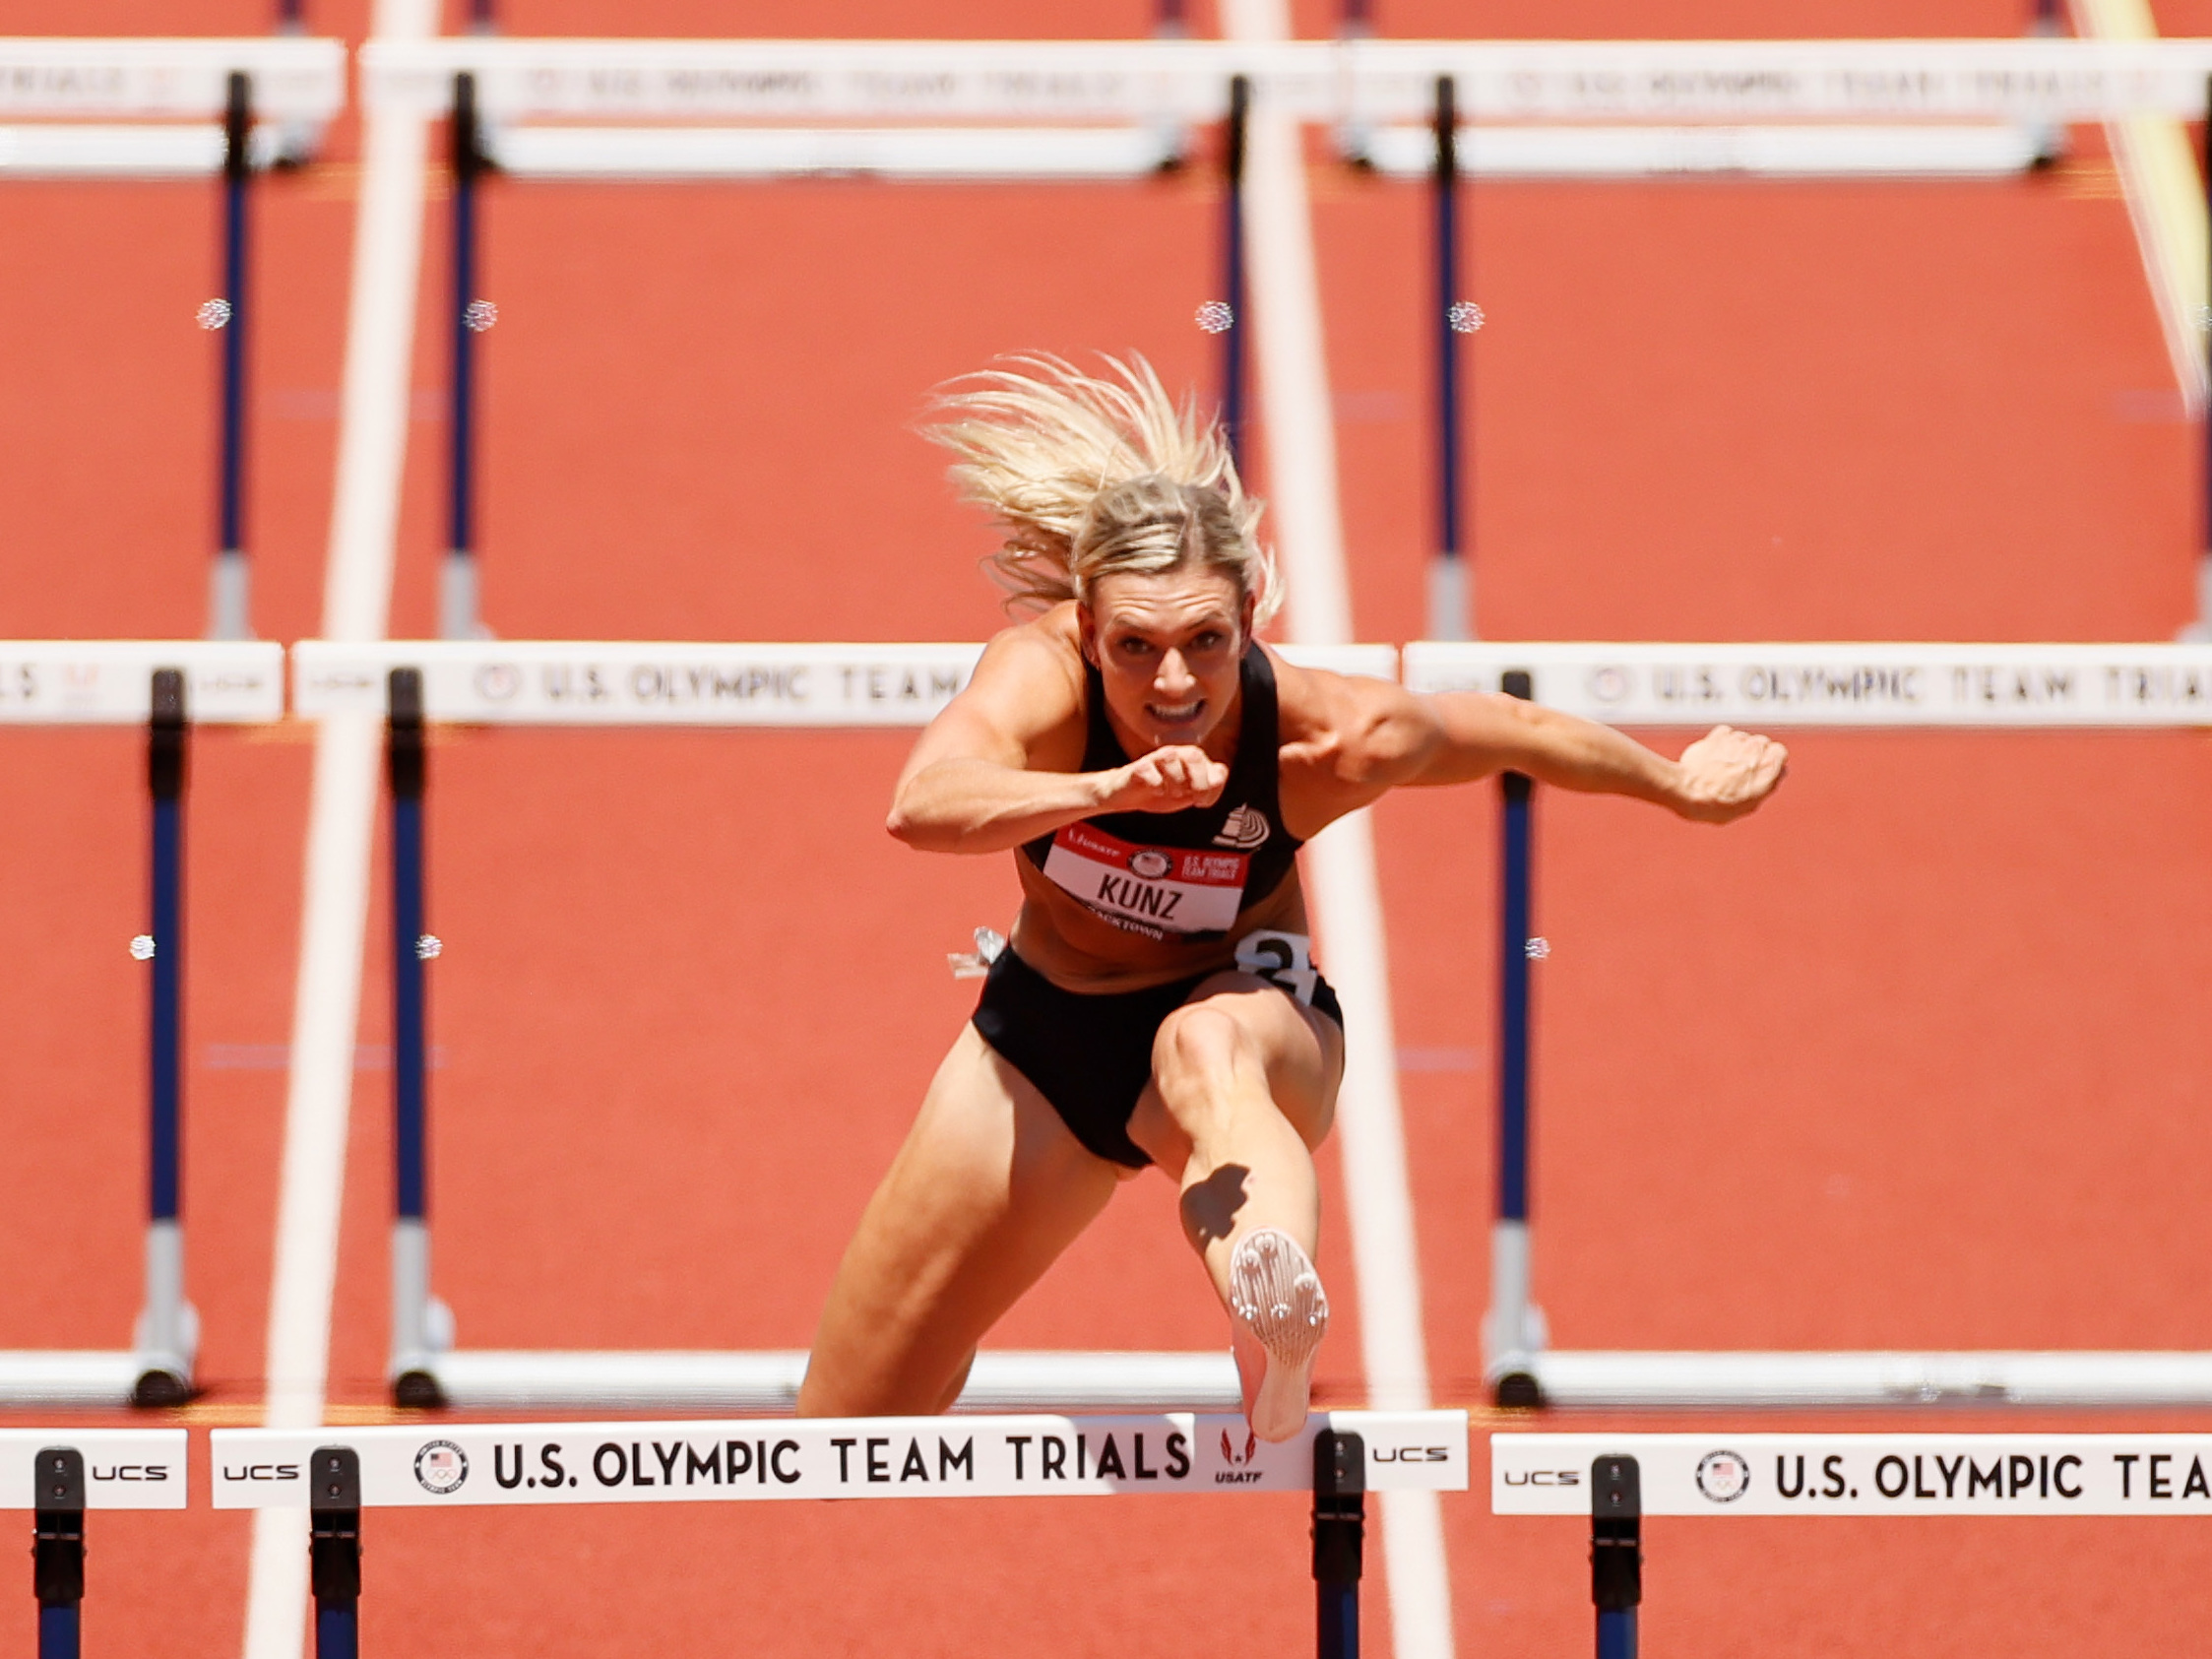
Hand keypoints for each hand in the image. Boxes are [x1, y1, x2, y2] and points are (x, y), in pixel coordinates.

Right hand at [1098, 745, 1228, 813]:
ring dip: (1176, 779)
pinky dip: (1155, 783)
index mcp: (1192, 762)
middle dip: (1199, 781)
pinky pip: (1148, 770)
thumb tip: (1219, 776)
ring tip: (1173, 793)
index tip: (1203, 802)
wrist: (1127, 796)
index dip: (1214, 787)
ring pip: (1171, 756)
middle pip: (1195, 754)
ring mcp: (1155, 759)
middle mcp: (1176, 755)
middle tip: (1193, 798)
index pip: (1215, 768)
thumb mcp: (1187, 795)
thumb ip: (1207, 788)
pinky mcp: (1137, 768)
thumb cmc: (1161, 792)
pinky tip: (1156, 791)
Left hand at [1670, 726, 1786, 823]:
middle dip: (1753, 755)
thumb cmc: (1719, 804)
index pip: (1780, 753)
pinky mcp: (1717, 735)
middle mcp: (1755, 748)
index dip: (1770, 763)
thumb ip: (1768, 784)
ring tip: (1722, 767)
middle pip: (1761, 744)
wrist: (1688, 791)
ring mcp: (1736, 739)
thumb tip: (1778, 772)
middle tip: (1738, 772)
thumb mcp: (1751, 804)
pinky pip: (1725, 733)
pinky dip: (1721, 742)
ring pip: (1743, 738)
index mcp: (1768, 766)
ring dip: (1736, 749)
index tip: (1760, 772)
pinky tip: (1714, 756)